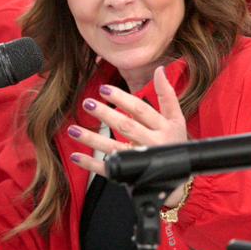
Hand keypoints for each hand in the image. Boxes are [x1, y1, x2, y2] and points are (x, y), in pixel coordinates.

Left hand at [68, 67, 188, 200]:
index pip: (141, 110)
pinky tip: (76, 156)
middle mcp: (152, 144)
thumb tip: (160, 69)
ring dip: (92, 140)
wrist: (177, 179)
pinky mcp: (130, 175)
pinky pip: (109, 169)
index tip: (104, 89)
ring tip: (73, 130)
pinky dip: (91, 164)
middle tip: (87, 103)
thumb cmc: (175, 143)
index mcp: (164, 128)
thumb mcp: (176, 119)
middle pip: (126, 127)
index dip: (122, 99)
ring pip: (114, 148)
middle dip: (106, 115)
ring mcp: (140, 161)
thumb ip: (167, 94)